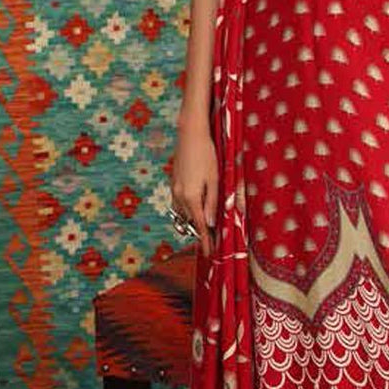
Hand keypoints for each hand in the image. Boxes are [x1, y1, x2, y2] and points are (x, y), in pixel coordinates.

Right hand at [170, 122, 218, 258]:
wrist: (190, 134)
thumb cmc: (207, 154)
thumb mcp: (214, 180)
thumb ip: (212, 203)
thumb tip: (210, 224)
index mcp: (191, 197)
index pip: (200, 225)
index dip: (205, 240)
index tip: (211, 253)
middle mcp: (179, 196)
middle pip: (190, 221)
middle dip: (199, 232)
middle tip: (211, 241)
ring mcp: (174, 189)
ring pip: (183, 213)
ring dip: (193, 221)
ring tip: (204, 228)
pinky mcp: (173, 182)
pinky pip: (178, 203)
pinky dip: (187, 210)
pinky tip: (195, 208)